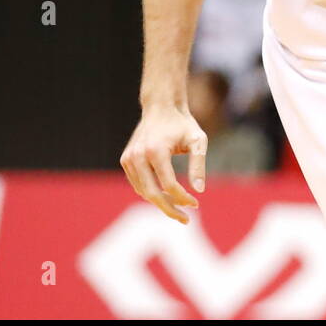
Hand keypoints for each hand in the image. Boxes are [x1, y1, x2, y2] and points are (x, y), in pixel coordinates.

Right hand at [120, 104, 206, 223]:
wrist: (161, 107)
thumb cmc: (182, 124)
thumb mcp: (198, 140)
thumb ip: (199, 164)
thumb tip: (200, 190)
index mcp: (156, 151)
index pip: (168, 185)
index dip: (182, 198)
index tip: (196, 204)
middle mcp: (138, 156)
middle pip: (151, 193)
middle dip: (168, 209)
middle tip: (185, 219)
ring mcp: (128, 158)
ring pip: (143, 191)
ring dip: (160, 202)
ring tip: (179, 206)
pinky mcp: (125, 160)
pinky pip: (138, 184)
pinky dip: (151, 192)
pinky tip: (166, 194)